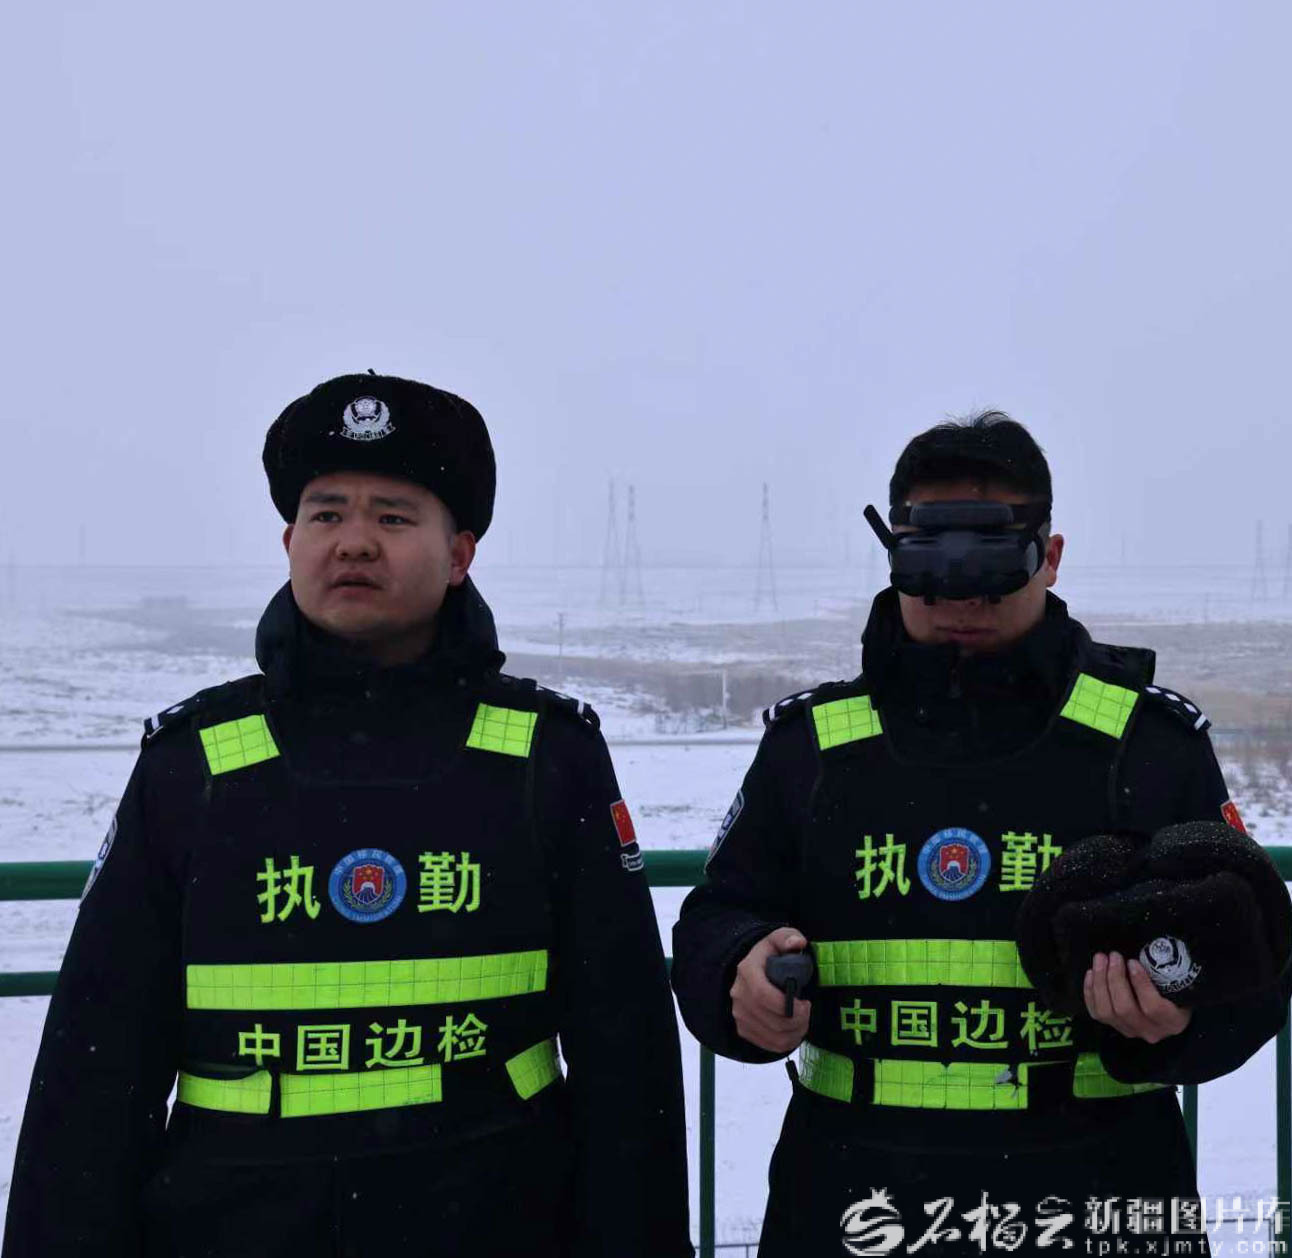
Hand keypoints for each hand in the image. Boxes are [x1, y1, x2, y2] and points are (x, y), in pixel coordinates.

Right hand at [731, 927, 811, 1053]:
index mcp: (747, 971)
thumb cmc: (769, 955)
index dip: (787, 1006)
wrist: (753, 969)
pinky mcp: (744, 1029)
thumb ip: (788, 938)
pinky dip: (787, 1042)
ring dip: (795, 1033)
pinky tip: (794, 1030)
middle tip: (808, 1011)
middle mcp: (739, 995)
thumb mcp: (778, 939)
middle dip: (798, 1021)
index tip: (805, 1003)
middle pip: (772, 1020)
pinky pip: (769, 1045)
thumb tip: (797, 943)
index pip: (763, 995)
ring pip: (773, 1036)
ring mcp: (740, 1014)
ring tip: (803, 1020)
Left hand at [1084, 951, 1192, 1042]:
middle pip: (1125, 1009)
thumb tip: (1145, 950)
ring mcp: (1130, 1032)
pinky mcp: (1113, 1027)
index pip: (1154, 1008)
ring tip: (1100, 959)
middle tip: (1113, 956)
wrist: (1168, 1010)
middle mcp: (1151, 1031)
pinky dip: (1090, 991)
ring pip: (1107, 1012)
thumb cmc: (1174, 990)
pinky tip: (1091, 973)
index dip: (1140, 984)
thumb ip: (1162, 973)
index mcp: (1172, 1021)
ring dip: (1100, 982)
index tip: (1132, 962)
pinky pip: (1096, 1013)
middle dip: (1115, 978)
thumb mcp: (1176, 984)